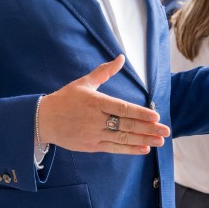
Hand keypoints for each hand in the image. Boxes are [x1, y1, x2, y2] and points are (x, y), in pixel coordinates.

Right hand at [38, 55, 169, 153]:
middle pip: (126, 125)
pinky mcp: (91, 146)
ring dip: (143, 140)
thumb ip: (104, 71)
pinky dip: (129, 149)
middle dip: (148, 129)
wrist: (43, 120)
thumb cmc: (65, 99)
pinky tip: (144, 149)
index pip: (122, 108)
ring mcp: (94, 134)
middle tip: (166, 132)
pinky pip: (114, 148)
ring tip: (160, 142)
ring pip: (122, 138)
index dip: (140, 113)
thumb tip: (120, 57)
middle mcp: (96, 119)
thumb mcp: (83, 82)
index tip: (156, 117)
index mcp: (95, 102)